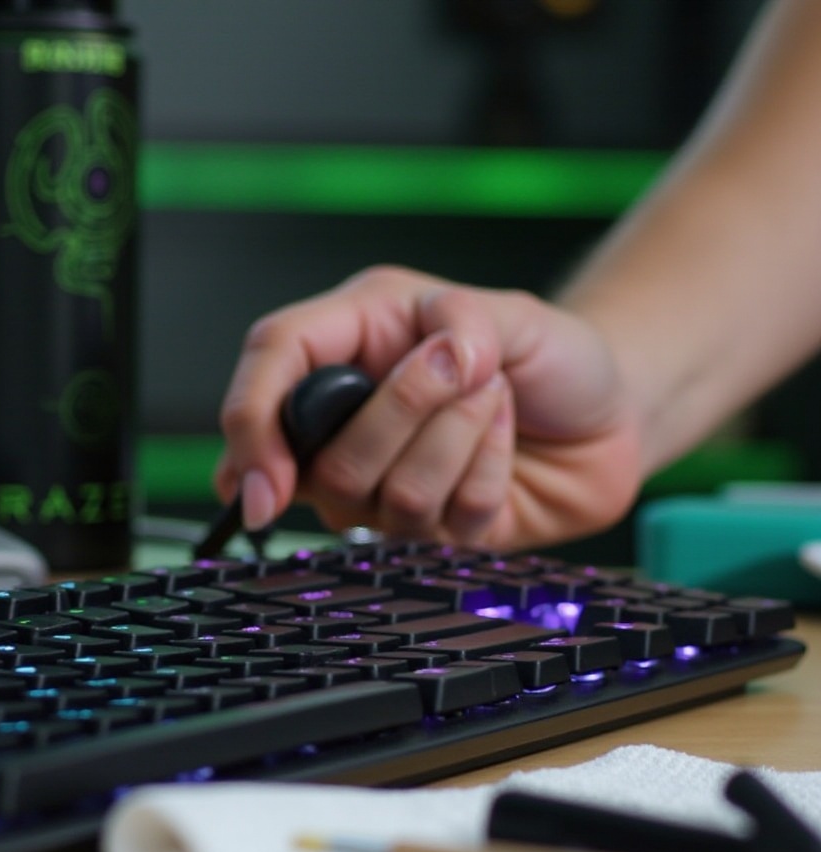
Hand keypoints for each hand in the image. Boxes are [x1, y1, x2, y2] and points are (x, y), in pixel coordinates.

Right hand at [215, 265, 642, 550]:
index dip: (251, 428)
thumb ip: (466, 321)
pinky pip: (447, 521)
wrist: (608, 412)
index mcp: (350, 344)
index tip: (264, 480)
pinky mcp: (435, 531)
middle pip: (325, 463)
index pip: (269, 374)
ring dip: (459, 441)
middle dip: (405, 416)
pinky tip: (505, 446)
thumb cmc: (549, 355)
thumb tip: (435, 359)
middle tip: (466, 369)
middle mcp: (354, 421)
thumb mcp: (511, 311)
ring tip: (494, 402)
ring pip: (387, 498)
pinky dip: (488, 474)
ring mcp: (389, 483)